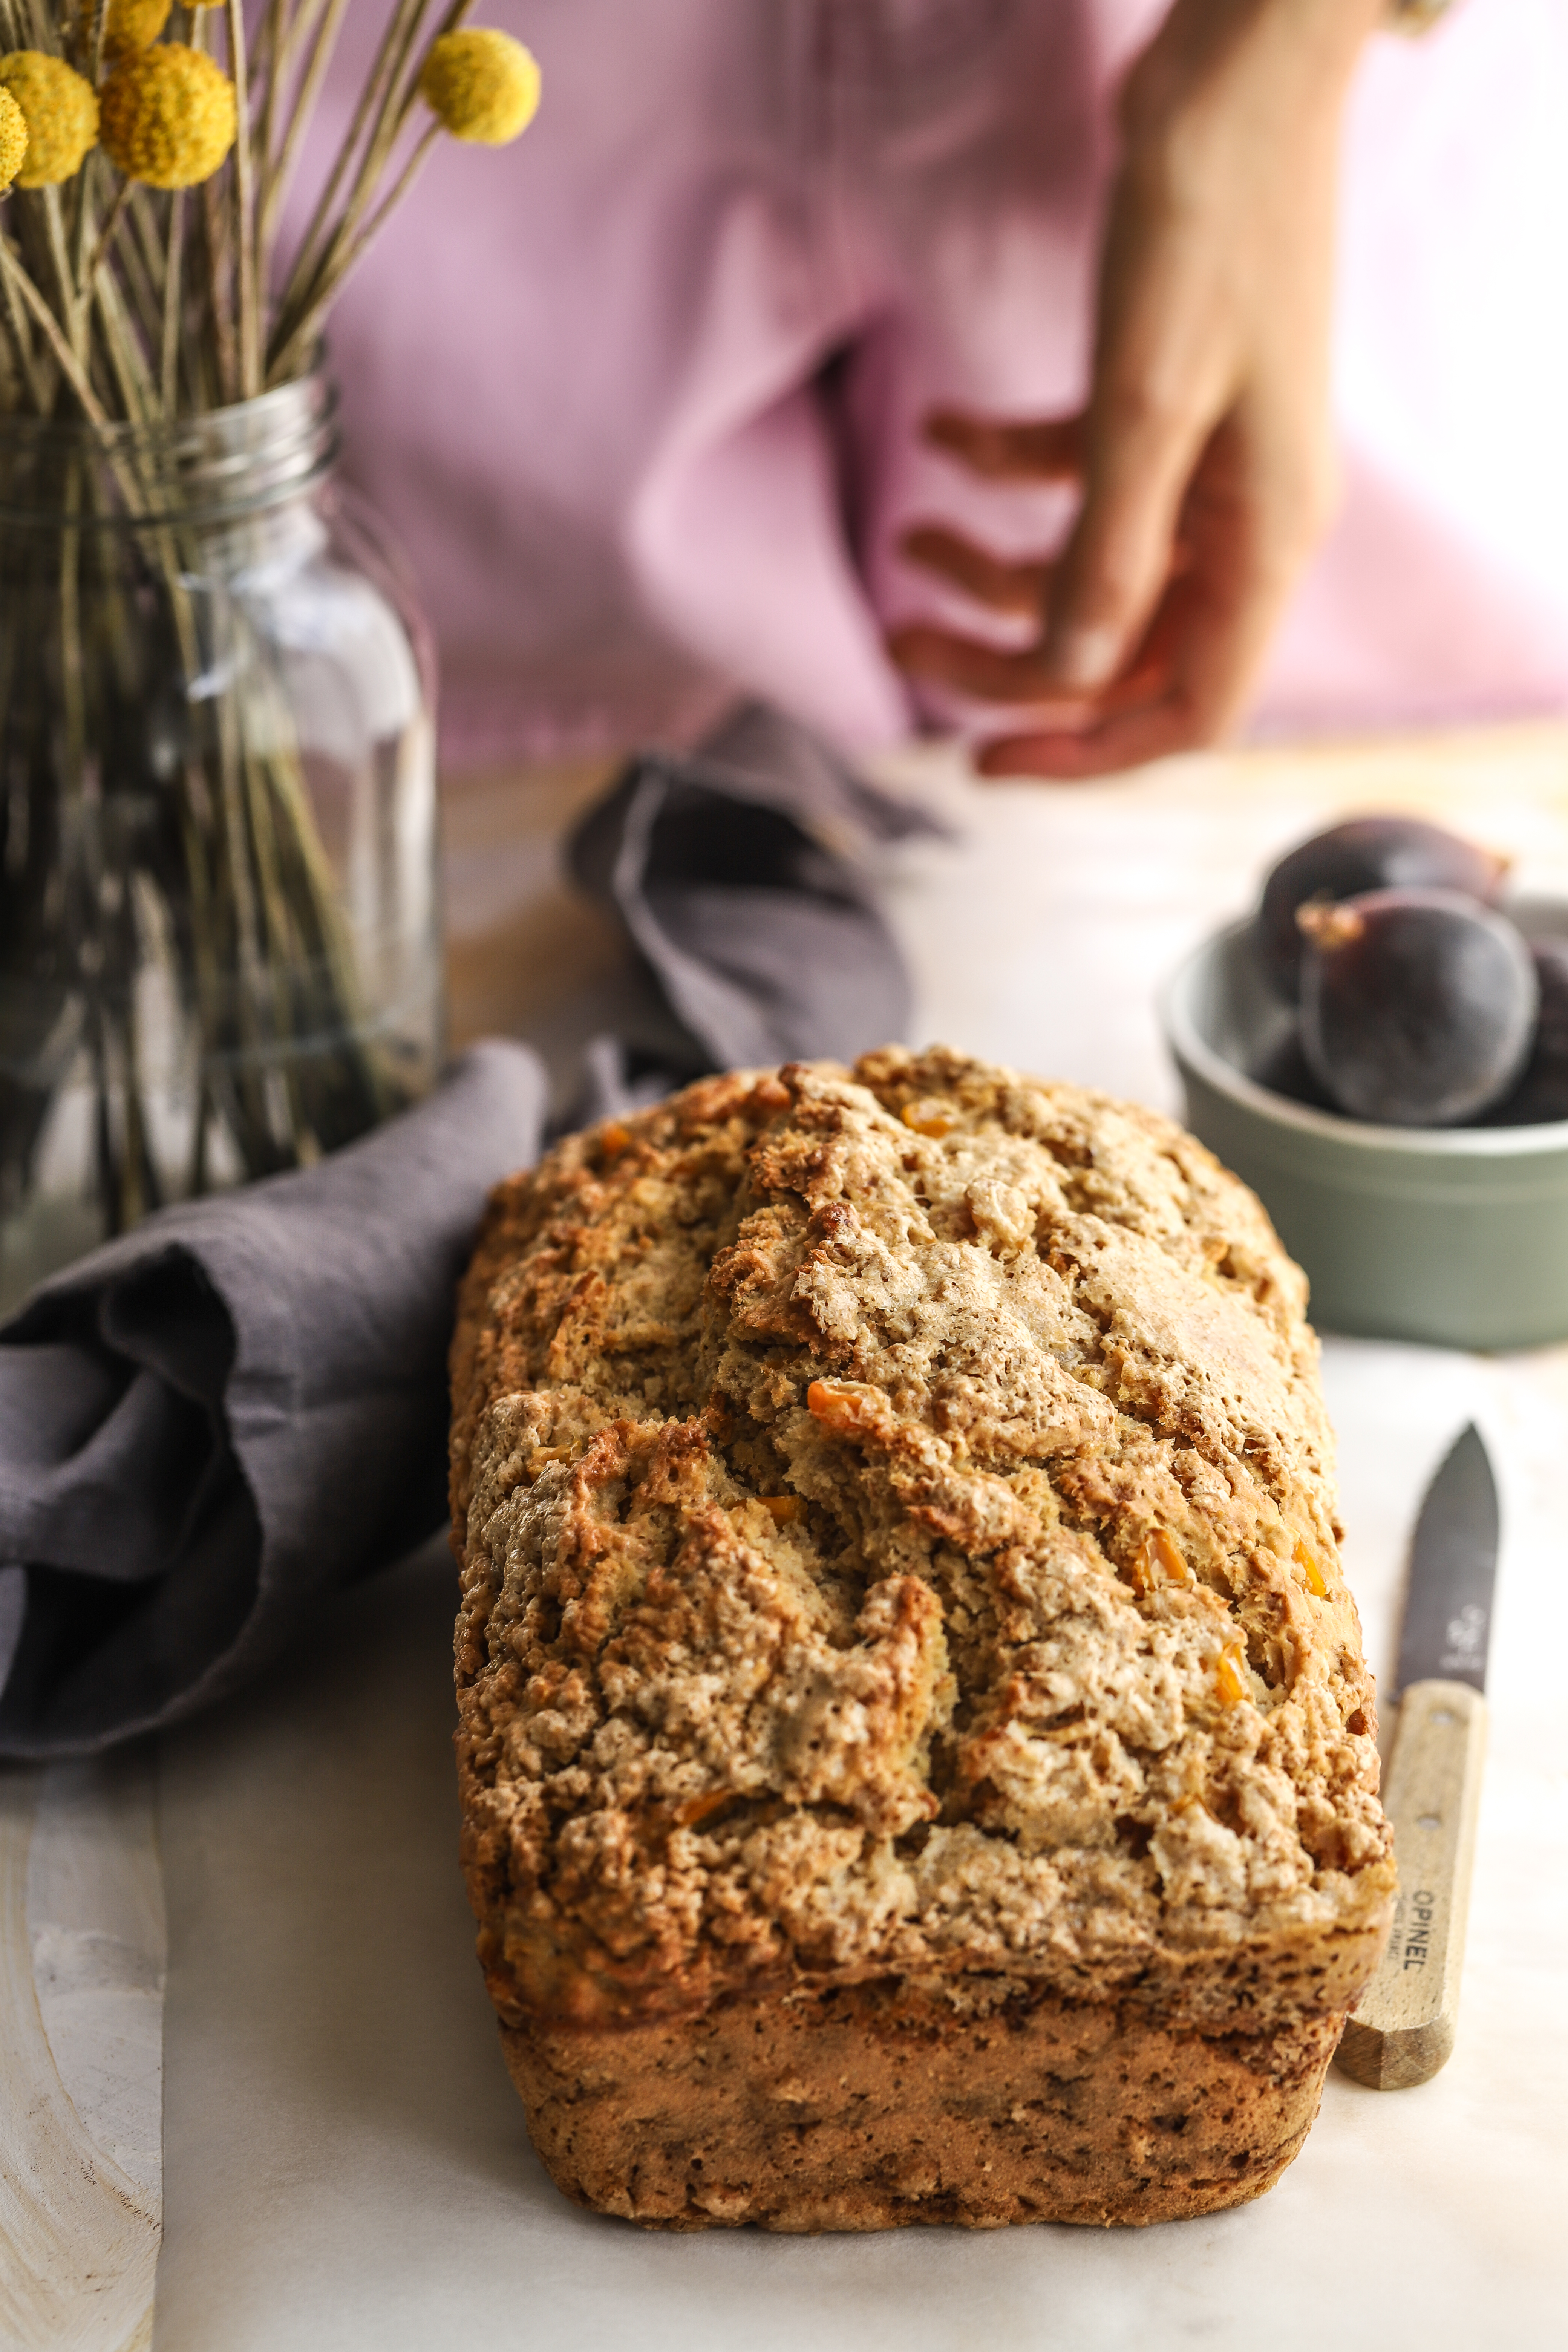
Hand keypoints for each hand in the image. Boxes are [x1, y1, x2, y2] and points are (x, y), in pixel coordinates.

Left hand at [889, 0, 1384, 778]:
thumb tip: (1060, 678)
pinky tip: (940, 435)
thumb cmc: (1208, 233)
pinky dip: (1002, 473)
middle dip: (1007, 663)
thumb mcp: (1143, 415)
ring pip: (1088, 574)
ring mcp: (1203, 464)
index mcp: (1263, 541)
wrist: (1234, 79)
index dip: (1084, 753)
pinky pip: (1075, 481)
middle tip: (903, 646)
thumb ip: (1105, 560)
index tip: (980, 759)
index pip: (1186, 709)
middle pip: (1119, 652)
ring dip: (989, 576)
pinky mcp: (1160, 405)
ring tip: (904, 542)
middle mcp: (1241, 518)